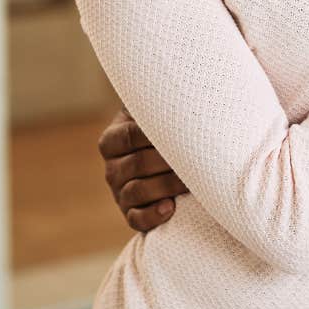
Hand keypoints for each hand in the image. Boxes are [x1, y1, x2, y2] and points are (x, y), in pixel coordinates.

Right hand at [99, 108, 186, 232]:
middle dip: (168, 162)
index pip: (128, 136)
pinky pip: (136, 219)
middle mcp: (112, 167)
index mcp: (113, 139)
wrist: (172, 164)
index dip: (152, 136)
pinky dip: (152, 216)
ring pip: (137, 191)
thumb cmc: (169, 132)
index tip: (181, 132)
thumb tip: (189, 89)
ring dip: (167, 186)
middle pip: (136, 164)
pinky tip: (170, 208)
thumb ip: (164, 104)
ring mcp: (119, 192)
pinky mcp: (130, 214)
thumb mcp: (159, 115)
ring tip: (191, 182)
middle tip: (196, 158)